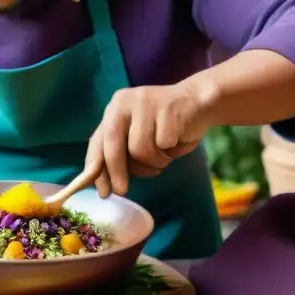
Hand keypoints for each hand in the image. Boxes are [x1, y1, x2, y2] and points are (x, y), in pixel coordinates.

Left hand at [86, 80, 216, 197]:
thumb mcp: (137, 136)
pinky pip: (161, 145)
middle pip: (113, 145)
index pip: (98, 141)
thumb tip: (101, 182)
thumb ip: (120, 152)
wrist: (198, 102)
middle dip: (117, 172)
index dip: (95, 167)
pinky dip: (169, 153)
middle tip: (121, 192)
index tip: (100, 189)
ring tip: (164, 155)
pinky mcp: (166, 110)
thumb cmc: (166, 126)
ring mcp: (145, 104)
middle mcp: (124, 103)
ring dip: (153, 162)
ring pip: (139, 150)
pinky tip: (176, 142)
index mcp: (114, 108)